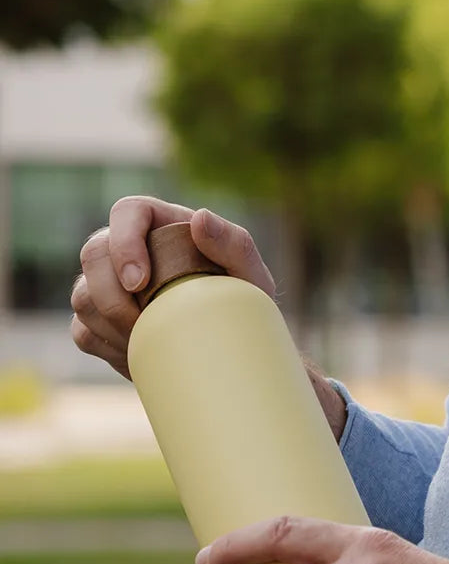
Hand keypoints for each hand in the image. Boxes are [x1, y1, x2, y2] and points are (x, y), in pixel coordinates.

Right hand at [70, 197, 275, 378]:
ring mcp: (109, 284)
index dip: (124, 243)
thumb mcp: (251, 274)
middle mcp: (130, 249)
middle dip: (111, 294)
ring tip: (151, 339)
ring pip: (83, 296)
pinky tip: (140, 352)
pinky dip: (109, 346)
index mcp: (164, 225)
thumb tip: (200, 218)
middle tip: (144, 323)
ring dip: (113, 324)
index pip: (127, 211)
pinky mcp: (100, 320)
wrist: (232, 345)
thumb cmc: (245, 300)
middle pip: (93, 254)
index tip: (140, 282)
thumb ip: (234, 243)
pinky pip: (83, 331)